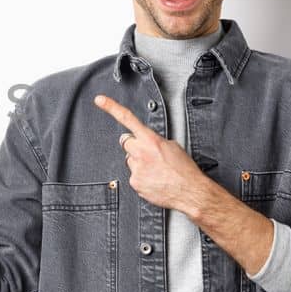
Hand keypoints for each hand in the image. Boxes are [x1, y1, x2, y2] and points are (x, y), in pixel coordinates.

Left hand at [93, 94, 211, 215]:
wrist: (190, 191)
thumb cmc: (185, 170)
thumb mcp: (173, 146)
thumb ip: (155, 140)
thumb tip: (148, 141)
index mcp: (150, 140)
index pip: (127, 119)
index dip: (111, 107)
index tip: (99, 100)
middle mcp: (140, 152)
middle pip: (126, 142)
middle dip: (135, 145)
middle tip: (148, 153)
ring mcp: (136, 168)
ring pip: (130, 160)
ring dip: (139, 163)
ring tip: (156, 170)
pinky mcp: (134, 182)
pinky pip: (133, 176)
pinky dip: (142, 177)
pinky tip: (154, 179)